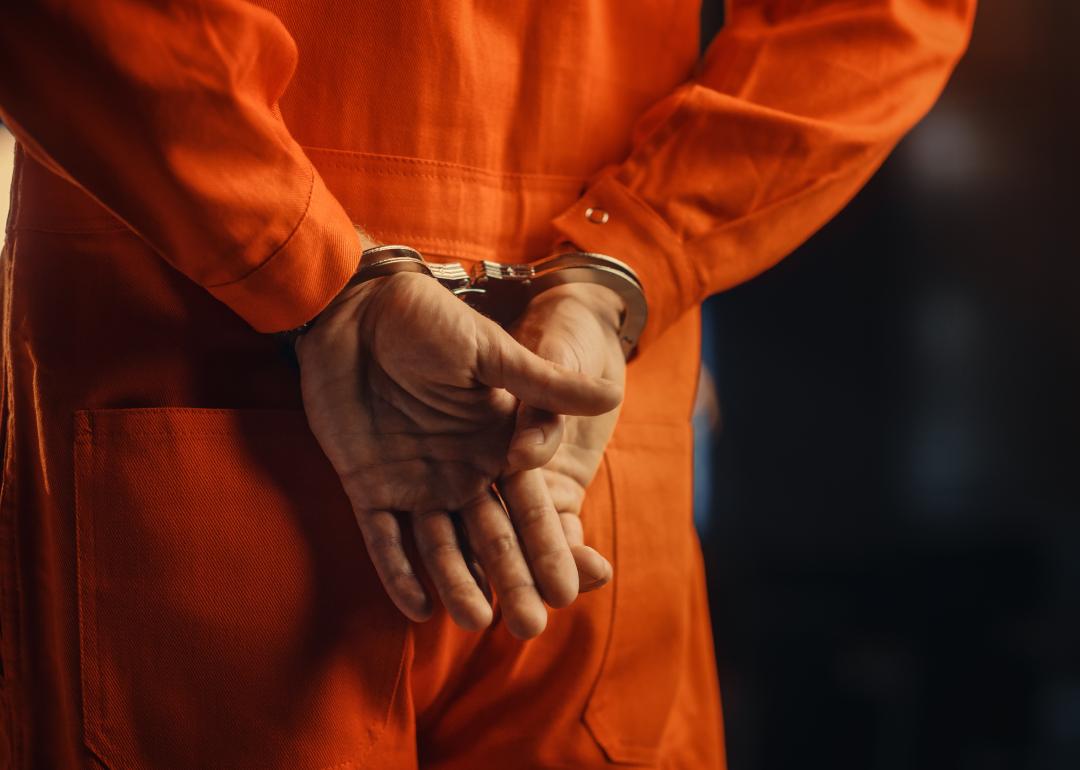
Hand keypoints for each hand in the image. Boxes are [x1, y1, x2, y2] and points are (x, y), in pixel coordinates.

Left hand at [295, 258, 621, 637]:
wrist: (354, 308)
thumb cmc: (427, 321)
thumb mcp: (490, 353)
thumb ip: (544, 385)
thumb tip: (612, 396)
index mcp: (495, 442)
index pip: (529, 505)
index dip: (550, 546)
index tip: (575, 586)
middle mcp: (460, 469)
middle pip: (490, 536)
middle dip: (512, 581)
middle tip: (531, 627)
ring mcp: (414, 480)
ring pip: (440, 546)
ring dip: (458, 583)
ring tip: (477, 623)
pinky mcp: (367, 484)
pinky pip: (383, 538)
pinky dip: (398, 571)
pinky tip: (417, 608)